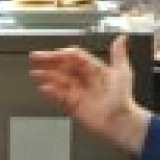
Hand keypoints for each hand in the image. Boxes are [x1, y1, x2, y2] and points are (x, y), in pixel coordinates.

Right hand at [28, 36, 150, 153]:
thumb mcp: (122, 72)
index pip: (75, 57)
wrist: (120, 122)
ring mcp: (78, 93)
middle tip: (35, 58)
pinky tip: (43, 88)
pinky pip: (59, 97)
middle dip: (50, 62)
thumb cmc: (123, 98)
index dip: (62, 54)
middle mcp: (85, 80)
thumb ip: (118, 55)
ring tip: (35, 73)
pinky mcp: (74, 106)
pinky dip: (51, 93)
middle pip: (64, 67)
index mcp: (95, 70)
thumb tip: (121, 37)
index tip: (52, 52)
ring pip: (59, 81)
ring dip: (47, 76)